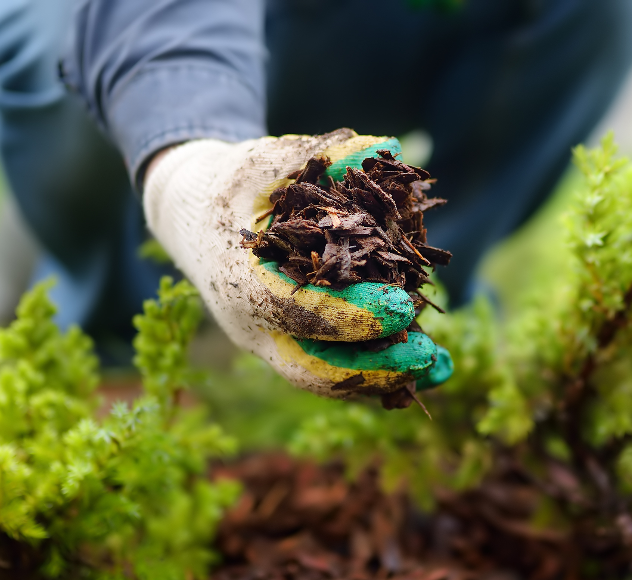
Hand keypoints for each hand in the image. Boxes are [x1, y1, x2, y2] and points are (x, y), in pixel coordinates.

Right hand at [143, 129, 452, 398]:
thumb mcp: (267, 160)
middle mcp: (251, 325)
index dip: (352, 315)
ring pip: (325, 379)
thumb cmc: (232, 184)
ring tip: (440, 369)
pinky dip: (377, 372)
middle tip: (428, 355)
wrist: (191, 216)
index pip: (296, 311)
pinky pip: (332, 370)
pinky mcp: (288, 346)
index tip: (403, 307)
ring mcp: (268, 343)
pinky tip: (425, 366)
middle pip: (312, 368)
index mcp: (239, 281)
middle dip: (373, 368)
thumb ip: (323, 154)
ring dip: (384, 379)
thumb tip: (386, 148)